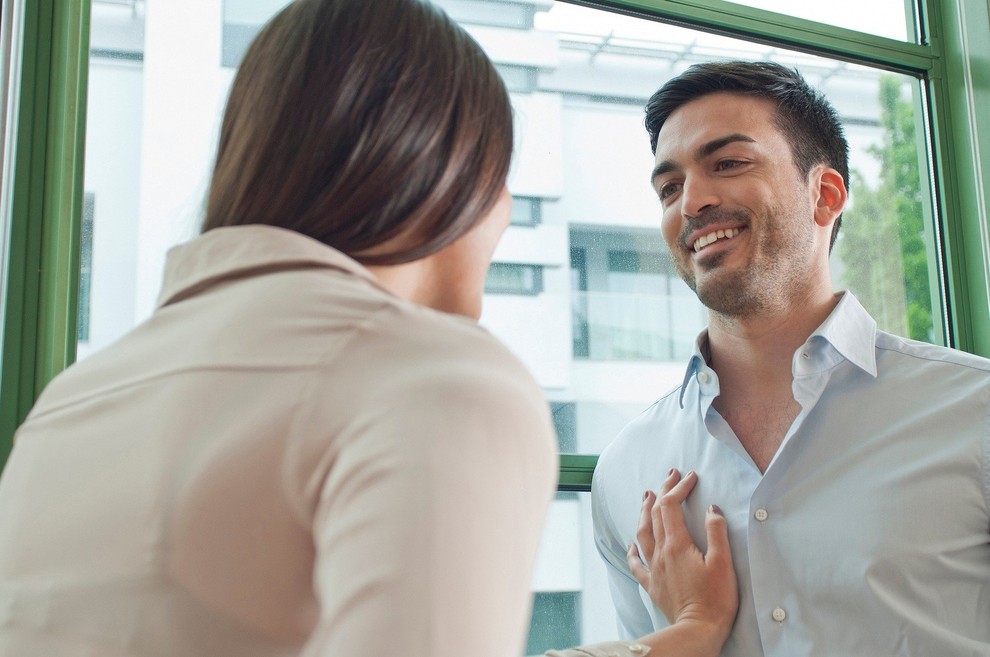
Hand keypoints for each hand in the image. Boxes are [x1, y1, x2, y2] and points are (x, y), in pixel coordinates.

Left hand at [626, 469, 737, 644]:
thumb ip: (716, 532)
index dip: (679, 487)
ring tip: (646, 496)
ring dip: (644, 512)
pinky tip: (631, 543)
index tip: (690, 476)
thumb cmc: (715, 600)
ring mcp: (654, 569)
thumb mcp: (723, 564)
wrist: (697, 632)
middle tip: (670, 475)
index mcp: (677, 545)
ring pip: (642, 533)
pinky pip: (637, 563)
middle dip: (663, 491)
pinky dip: (632, 550)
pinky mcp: (653, 585)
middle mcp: (661, 553)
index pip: (672, 506)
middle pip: (655, 514)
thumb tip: (711, 508)